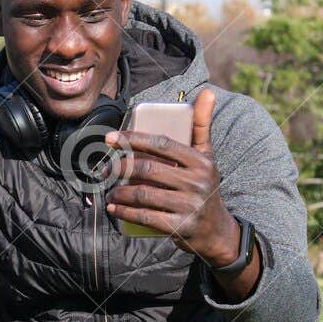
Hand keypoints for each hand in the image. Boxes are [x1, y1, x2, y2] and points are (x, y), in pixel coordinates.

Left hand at [103, 88, 242, 262]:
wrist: (216, 230)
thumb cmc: (205, 186)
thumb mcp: (207, 156)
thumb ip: (202, 125)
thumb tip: (207, 90)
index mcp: (201, 161)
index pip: (162, 144)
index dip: (134, 139)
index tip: (110, 138)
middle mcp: (197, 182)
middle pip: (148, 169)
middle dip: (120, 168)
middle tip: (106, 170)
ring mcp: (189, 206)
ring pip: (143, 194)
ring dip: (119, 193)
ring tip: (109, 192)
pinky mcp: (180, 227)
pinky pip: (145, 217)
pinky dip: (125, 213)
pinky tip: (114, 209)